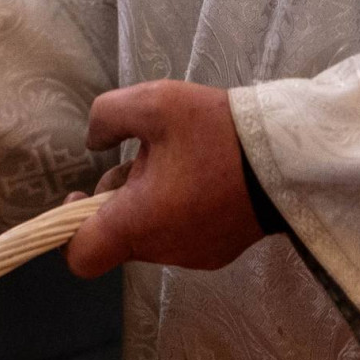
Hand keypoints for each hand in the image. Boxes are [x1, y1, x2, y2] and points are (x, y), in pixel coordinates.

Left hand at [63, 80, 266, 278]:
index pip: (82, 256)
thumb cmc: (217, 132)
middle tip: (145, 151)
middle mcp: (163, 250)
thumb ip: (108, 116)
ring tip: (178, 155)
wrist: (291, 158)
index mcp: (140, 223)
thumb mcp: (154, 103)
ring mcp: (194, 256)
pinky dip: (176, 207)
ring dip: (148, 197)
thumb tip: (94, 141)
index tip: (80, 192)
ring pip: (148, 231)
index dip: (67, 229)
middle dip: (118, 193)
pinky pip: (178, 232)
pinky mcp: (218, 251)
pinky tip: (200, 172)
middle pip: (116, 234)